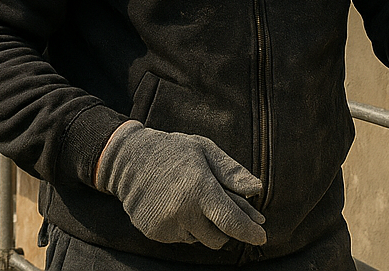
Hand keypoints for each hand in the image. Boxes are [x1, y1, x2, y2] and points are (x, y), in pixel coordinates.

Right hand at [95, 121, 266, 248]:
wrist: (126, 159)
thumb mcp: (204, 150)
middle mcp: (183, 211)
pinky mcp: (154, 232)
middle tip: (219, 207)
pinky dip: (184, 227)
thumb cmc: (171, 150)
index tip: (262, 237)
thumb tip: (257, 189)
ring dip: (204, 227)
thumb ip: (231, 172)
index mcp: (199, 189)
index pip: (232, 222)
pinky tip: (174, 205)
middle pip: (219, 238)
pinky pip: (181, 238)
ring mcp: (167, 224)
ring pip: (200, 240)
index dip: (250, 232)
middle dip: (225, 228)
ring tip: (192, 200)